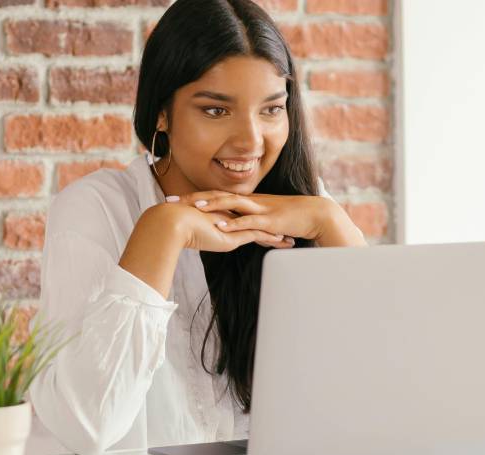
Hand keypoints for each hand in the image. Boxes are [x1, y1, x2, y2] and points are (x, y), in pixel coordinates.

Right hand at [146, 203, 294, 252]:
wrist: (173, 223)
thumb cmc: (177, 228)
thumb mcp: (191, 231)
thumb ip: (199, 234)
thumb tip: (200, 238)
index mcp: (220, 217)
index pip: (242, 220)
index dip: (253, 223)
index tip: (265, 227)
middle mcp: (230, 218)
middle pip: (255, 221)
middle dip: (270, 226)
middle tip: (285, 229)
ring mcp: (233, 223)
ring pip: (260, 228)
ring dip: (275, 235)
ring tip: (289, 240)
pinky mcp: (234, 232)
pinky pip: (258, 235)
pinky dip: (270, 239)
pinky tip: (282, 242)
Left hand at [166, 190, 333, 241]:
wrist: (313, 214)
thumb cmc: (286, 218)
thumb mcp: (259, 220)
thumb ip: (243, 222)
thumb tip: (225, 229)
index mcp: (244, 201)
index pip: (214, 196)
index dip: (193, 197)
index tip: (172, 200)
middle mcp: (248, 201)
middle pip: (217, 196)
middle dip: (193, 198)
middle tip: (171, 200)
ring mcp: (259, 209)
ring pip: (231, 204)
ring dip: (212, 204)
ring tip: (194, 206)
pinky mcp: (269, 220)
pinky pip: (249, 221)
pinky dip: (234, 223)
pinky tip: (222, 226)